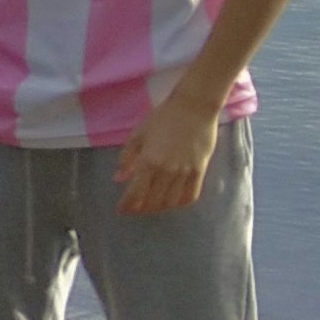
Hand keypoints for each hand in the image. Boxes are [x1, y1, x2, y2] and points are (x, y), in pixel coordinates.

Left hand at [116, 91, 218, 215]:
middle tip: (133, 210)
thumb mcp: (138, 135)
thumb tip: (118, 179)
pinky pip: (190, 196)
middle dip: (140, 209)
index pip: (135, 193)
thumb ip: (127, 158)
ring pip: (171, 202)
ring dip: (158, 209)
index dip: (127, 205)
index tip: (120, 210)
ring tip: (149, 207)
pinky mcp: (200, 172)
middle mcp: (167, 171)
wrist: (194, 108)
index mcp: (148, 162)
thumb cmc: (162, 118)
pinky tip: (171, 202)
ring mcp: (185, 173)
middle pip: (153, 202)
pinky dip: (179, 204)